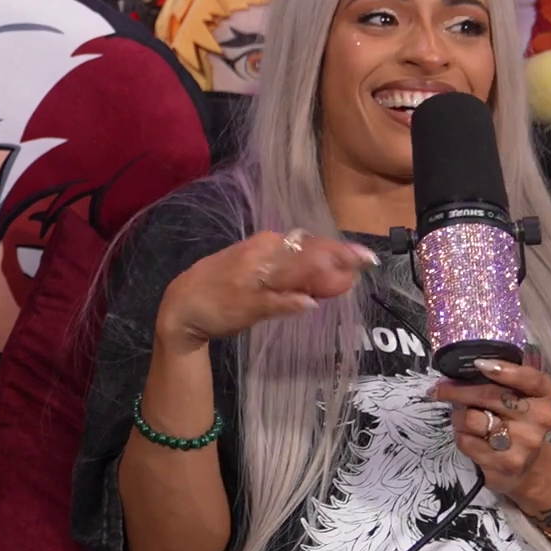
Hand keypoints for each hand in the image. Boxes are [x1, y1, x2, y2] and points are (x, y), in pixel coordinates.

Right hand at [156, 230, 376, 348]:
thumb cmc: (220, 286)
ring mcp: (255, 279)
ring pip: (294, 272)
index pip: (309, 244)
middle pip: (308, 254)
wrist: (183, 306)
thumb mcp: (257, 272)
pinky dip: (291, 301)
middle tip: (367, 262)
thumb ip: (291, 273)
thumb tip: (327, 270)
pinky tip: (309, 303)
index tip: (365, 255)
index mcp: (265, 245)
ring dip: (322, 274)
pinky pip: (274, 301)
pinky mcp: (247, 303)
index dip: (339, 249)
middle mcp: (262, 255)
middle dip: (339, 258)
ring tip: (349, 276)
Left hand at [431, 358, 550, 495]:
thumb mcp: (515, 398)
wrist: (526, 465)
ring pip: (471, 418)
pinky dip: (460, 435)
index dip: (505, 370)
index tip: (478, 364)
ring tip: (462, 419)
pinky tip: (468, 437)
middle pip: (489, 395)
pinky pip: (466, 441)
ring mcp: (525, 442)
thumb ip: (497, 382)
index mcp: (545, 396)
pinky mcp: (507, 463)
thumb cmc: (514, 422)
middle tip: (440, 388)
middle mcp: (541, 418)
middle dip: (457, 390)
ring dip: (458, 416)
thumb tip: (454, 374)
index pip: (530, 378)